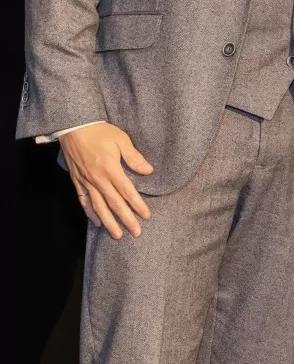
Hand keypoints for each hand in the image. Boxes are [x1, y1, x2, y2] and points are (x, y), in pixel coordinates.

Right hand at [59, 123, 153, 239]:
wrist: (74, 128)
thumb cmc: (100, 132)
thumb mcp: (121, 140)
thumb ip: (134, 157)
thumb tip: (148, 171)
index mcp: (110, 169)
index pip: (127, 192)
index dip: (137, 205)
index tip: (146, 216)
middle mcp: (98, 179)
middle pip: (114, 204)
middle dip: (126, 219)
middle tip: (135, 233)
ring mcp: (86, 182)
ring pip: (98, 207)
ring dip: (109, 222)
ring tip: (117, 235)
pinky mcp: (77, 182)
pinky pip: (84, 201)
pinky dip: (90, 213)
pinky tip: (97, 222)